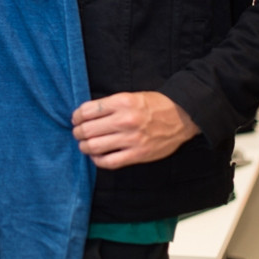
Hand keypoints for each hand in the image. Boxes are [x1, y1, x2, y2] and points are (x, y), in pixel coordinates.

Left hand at [71, 91, 199, 169]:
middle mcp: (125, 120)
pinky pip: (109, 162)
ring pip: (94, 147)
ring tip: (85, 144)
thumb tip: (86, 115)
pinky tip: (97, 156)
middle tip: (78, 133)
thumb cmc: (154, 105)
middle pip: (87, 130)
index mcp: (121, 102)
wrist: (181, 116)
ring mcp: (131, 139)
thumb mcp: (131, 96)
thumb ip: (110, 105)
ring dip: (84, 146)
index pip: (87, 111)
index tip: (76, 119)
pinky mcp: (137, 155)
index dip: (77, 116)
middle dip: (78, 132)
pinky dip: (97, 160)